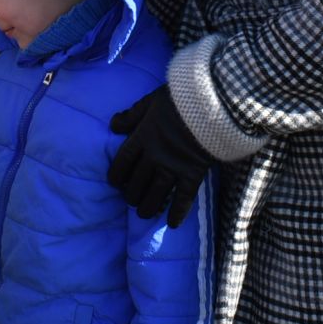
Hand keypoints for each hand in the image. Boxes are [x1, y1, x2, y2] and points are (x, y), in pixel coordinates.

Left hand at [108, 86, 213, 227]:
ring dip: (148, 206)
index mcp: (142, 138)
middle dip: (131, 194)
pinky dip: (178, 212)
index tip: (114, 183)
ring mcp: (173, 167)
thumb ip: (132, 115)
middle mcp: (154, 156)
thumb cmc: (179, 100)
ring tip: (144, 214)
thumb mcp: (150, 102)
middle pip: (137, 181)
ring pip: (156, 194)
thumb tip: (113, 125)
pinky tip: (172, 223)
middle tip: (130, 200)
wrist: (209, 105)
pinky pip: (183, 198)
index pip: (123, 162)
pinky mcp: (192, 174)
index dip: (116, 175)